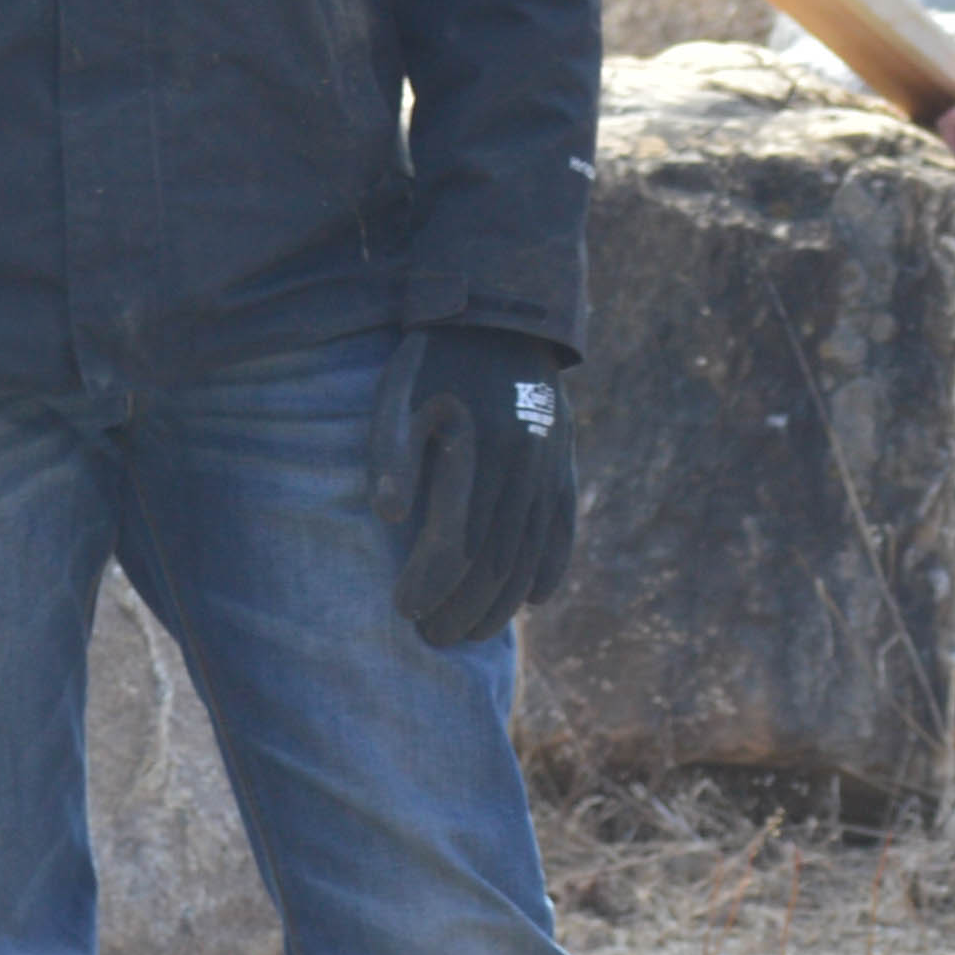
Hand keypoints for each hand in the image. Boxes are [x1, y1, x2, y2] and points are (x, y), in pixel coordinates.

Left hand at [370, 326, 579, 647]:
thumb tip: (393, 516)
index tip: (403, 611)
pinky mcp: (563, 465)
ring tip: (471, 633)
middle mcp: (523, 467)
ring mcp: (550, 468)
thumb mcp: (398, 395)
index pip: (456, 544)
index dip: (430, 585)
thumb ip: (391, 453)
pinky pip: (563, 529)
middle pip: (496, 562)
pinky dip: (551, 570)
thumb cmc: (433, 359)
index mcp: (479, 450)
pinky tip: (534, 600)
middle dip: (463, 610)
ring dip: (502, 604)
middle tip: (432, 639)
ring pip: (531, 555)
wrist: (501, 314)